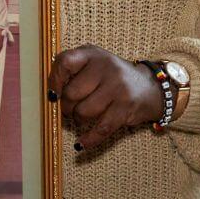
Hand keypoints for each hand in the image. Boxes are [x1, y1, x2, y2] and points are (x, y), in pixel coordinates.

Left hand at [48, 44, 164, 150]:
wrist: (149, 88)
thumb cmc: (111, 77)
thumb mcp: (94, 63)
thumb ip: (73, 70)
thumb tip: (51, 94)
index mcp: (93, 54)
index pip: (65, 62)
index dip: (54, 80)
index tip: (52, 93)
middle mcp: (106, 67)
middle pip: (71, 93)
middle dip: (66, 106)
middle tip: (69, 108)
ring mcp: (117, 87)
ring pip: (83, 112)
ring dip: (78, 119)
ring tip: (81, 117)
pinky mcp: (125, 108)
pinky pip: (100, 129)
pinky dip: (88, 139)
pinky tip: (80, 144)